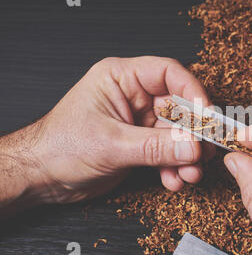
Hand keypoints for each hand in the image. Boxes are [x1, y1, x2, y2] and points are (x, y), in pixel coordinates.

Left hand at [0, 57, 213, 207]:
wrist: (40, 177)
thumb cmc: (60, 147)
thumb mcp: (111, 144)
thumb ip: (155, 146)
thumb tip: (193, 147)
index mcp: (121, 78)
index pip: (169, 74)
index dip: (193, 93)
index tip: (208, 117)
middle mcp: (133, 96)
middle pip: (178, 107)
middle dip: (192, 134)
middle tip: (205, 153)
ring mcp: (138, 121)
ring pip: (176, 133)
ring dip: (186, 155)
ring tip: (190, 174)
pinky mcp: (139, 143)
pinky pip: (166, 151)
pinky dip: (174, 167)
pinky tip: (174, 180)